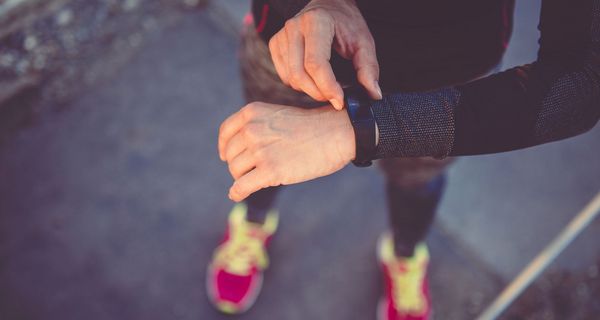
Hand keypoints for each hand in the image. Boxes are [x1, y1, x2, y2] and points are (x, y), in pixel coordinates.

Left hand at [218, 102, 355, 200]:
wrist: (335, 133)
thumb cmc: (310, 127)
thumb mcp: (277, 117)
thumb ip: (256, 128)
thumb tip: (233, 154)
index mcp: (252, 113)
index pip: (226, 133)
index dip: (225, 147)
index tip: (227, 156)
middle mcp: (252, 129)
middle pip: (231, 155)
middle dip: (240, 164)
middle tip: (256, 169)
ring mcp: (260, 150)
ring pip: (236, 171)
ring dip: (244, 177)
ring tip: (260, 176)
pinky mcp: (270, 171)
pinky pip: (241, 186)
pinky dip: (237, 193)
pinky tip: (237, 195)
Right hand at [268, 0, 381, 109]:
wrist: (328, 5)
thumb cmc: (346, 24)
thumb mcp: (363, 42)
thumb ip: (368, 67)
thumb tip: (373, 94)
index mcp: (316, 22)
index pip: (315, 63)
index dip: (327, 87)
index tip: (340, 101)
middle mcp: (293, 28)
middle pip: (299, 74)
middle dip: (318, 93)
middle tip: (336, 97)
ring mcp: (281, 36)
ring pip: (290, 78)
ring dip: (309, 90)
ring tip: (327, 85)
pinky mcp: (275, 44)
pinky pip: (284, 76)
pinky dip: (299, 84)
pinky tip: (313, 78)